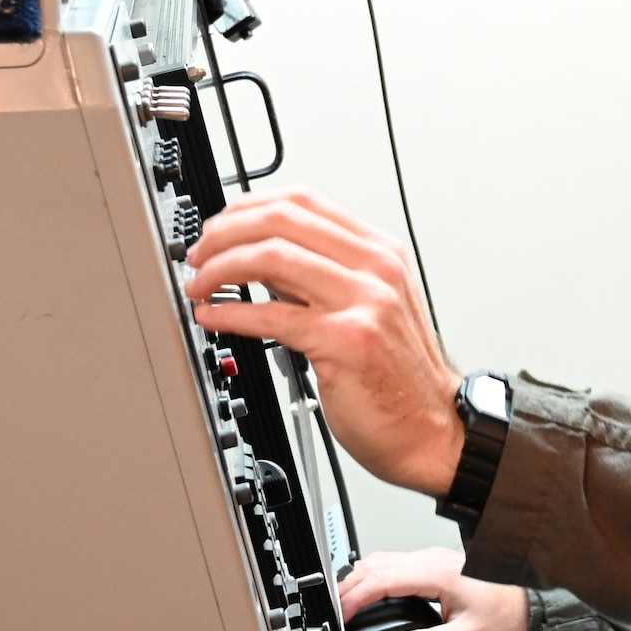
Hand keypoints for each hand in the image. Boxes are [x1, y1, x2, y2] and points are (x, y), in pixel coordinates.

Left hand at [183, 188, 462, 496]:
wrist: (433, 429)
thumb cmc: (400, 378)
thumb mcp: (371, 307)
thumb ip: (321, 278)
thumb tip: (259, 259)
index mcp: (380, 254)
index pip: (304, 201)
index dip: (248, 206)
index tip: (219, 224)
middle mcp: (375, 270)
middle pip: (283, 220)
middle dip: (225, 232)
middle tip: (198, 254)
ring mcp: (364, 302)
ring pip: (272, 257)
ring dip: (221, 267)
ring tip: (199, 285)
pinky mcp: (345, 341)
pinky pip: (272, 316)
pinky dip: (231, 314)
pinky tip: (213, 318)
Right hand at [339, 547, 530, 630]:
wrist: (531, 601)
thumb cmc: (505, 614)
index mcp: (437, 574)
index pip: (381, 579)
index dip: (353, 597)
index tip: (339, 615)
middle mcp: (433, 559)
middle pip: (375, 564)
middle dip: (348, 587)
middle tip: (332, 612)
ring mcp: (434, 557)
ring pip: (383, 559)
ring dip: (360, 579)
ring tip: (345, 604)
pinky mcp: (436, 562)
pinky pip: (395, 562)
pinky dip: (375, 576)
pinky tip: (371, 593)